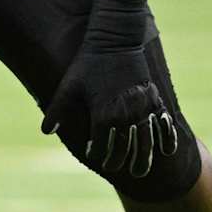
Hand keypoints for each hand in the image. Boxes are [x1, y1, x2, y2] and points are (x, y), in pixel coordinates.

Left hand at [40, 0, 180, 177]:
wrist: (115, 38)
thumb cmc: (88, 62)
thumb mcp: (69, 85)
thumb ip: (57, 110)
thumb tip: (45, 131)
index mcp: (103, 113)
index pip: (101, 146)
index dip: (96, 155)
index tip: (93, 156)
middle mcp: (125, 114)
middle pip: (125, 149)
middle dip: (119, 162)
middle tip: (116, 171)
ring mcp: (143, 107)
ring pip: (146, 142)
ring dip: (144, 159)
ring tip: (140, 173)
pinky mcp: (154, 98)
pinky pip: (163, 124)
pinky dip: (166, 139)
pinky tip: (166, 151)